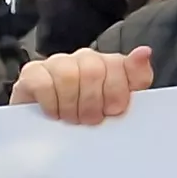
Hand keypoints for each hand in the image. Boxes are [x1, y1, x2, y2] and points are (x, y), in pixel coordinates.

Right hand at [13, 47, 154, 125]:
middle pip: (94, 71)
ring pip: (68, 76)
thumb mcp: (121, 101)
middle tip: (91, 120)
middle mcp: (85, 58)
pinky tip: (55, 113)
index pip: (120, 65)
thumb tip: (144, 51)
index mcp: (110, 63)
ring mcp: (57, 63)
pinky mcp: (32, 73)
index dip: (117, 91)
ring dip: (72, 105)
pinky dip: (51, 103)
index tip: (114, 110)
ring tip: (73, 118)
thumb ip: (138, 77)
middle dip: (94, 103)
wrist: (49, 126)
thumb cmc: (90, 114)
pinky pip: (43, 83)